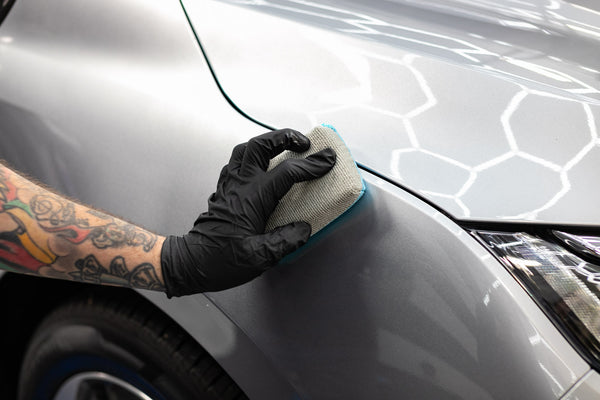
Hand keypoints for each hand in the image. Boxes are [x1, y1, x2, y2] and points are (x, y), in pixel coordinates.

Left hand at [161, 129, 336, 295]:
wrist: (189, 263)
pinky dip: (253, 158)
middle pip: (260, 146)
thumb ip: (285, 241)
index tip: (327, 161)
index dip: (311, 165)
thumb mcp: (259, 257)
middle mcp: (239, 186)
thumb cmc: (220, 261)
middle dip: (284, 138)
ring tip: (284, 147)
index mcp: (252, 198)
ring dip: (267, 143)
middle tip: (304, 142)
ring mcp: (229, 186)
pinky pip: (237, 164)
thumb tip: (303, 229)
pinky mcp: (224, 192)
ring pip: (245, 150)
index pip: (287, 173)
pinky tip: (262, 166)